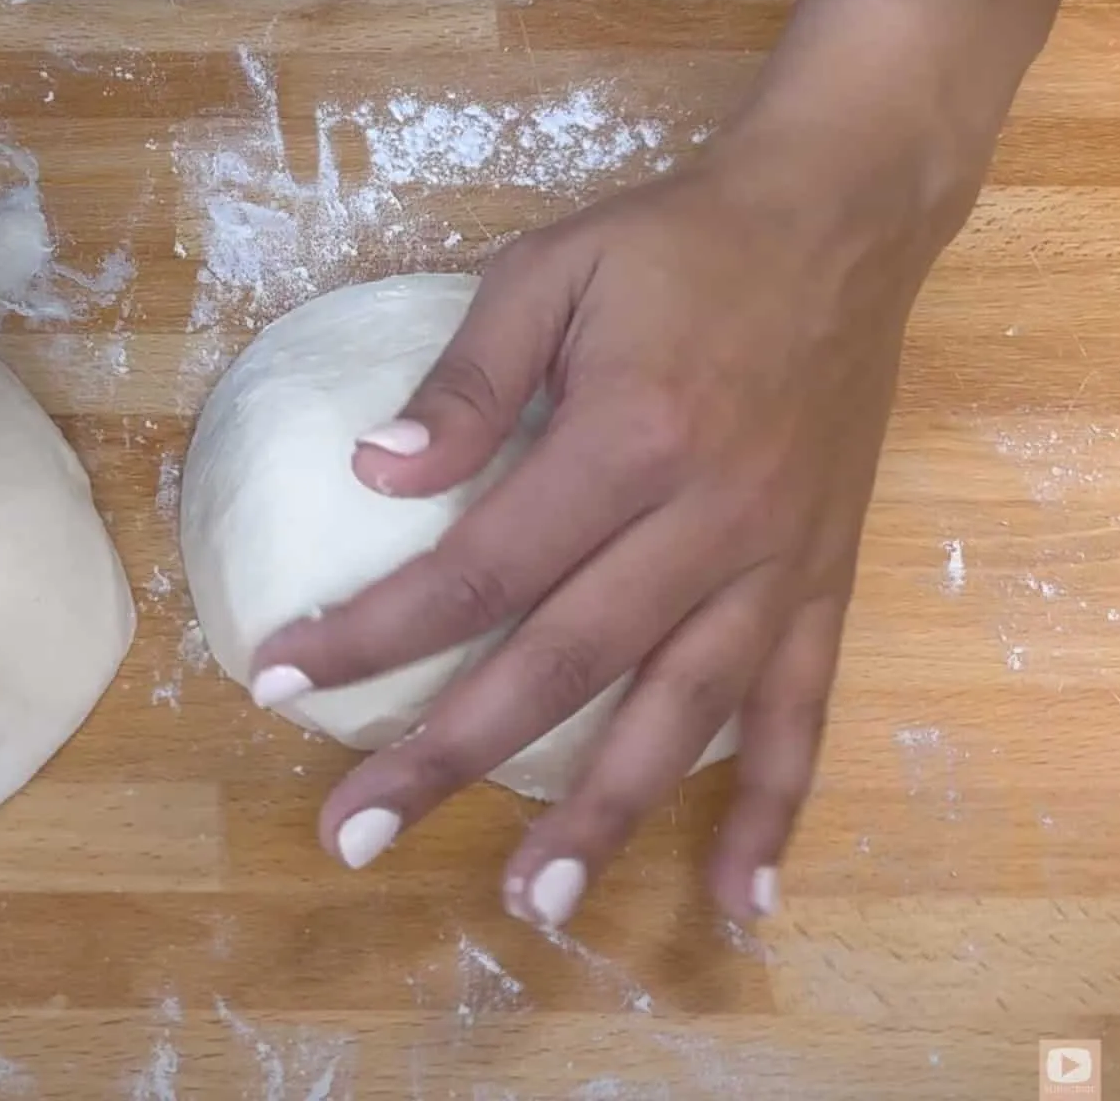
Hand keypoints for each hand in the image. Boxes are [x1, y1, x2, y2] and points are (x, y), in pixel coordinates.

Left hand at [251, 119, 965, 925]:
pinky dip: (777, 810)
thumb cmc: (674, 245)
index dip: (372, 633)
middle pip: (559, 664)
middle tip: (355, 834)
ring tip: (533, 900)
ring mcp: (772, 562)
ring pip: (680, 714)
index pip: (475, 569)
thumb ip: (463, 378)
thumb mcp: (550, 269)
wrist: (841, 219)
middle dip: (447, 756)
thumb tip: (372, 472)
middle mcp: (705, 520)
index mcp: (625, 439)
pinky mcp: (822, 582)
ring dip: (604, 814)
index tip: (278, 680)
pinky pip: (802, 712)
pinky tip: (739, 897)